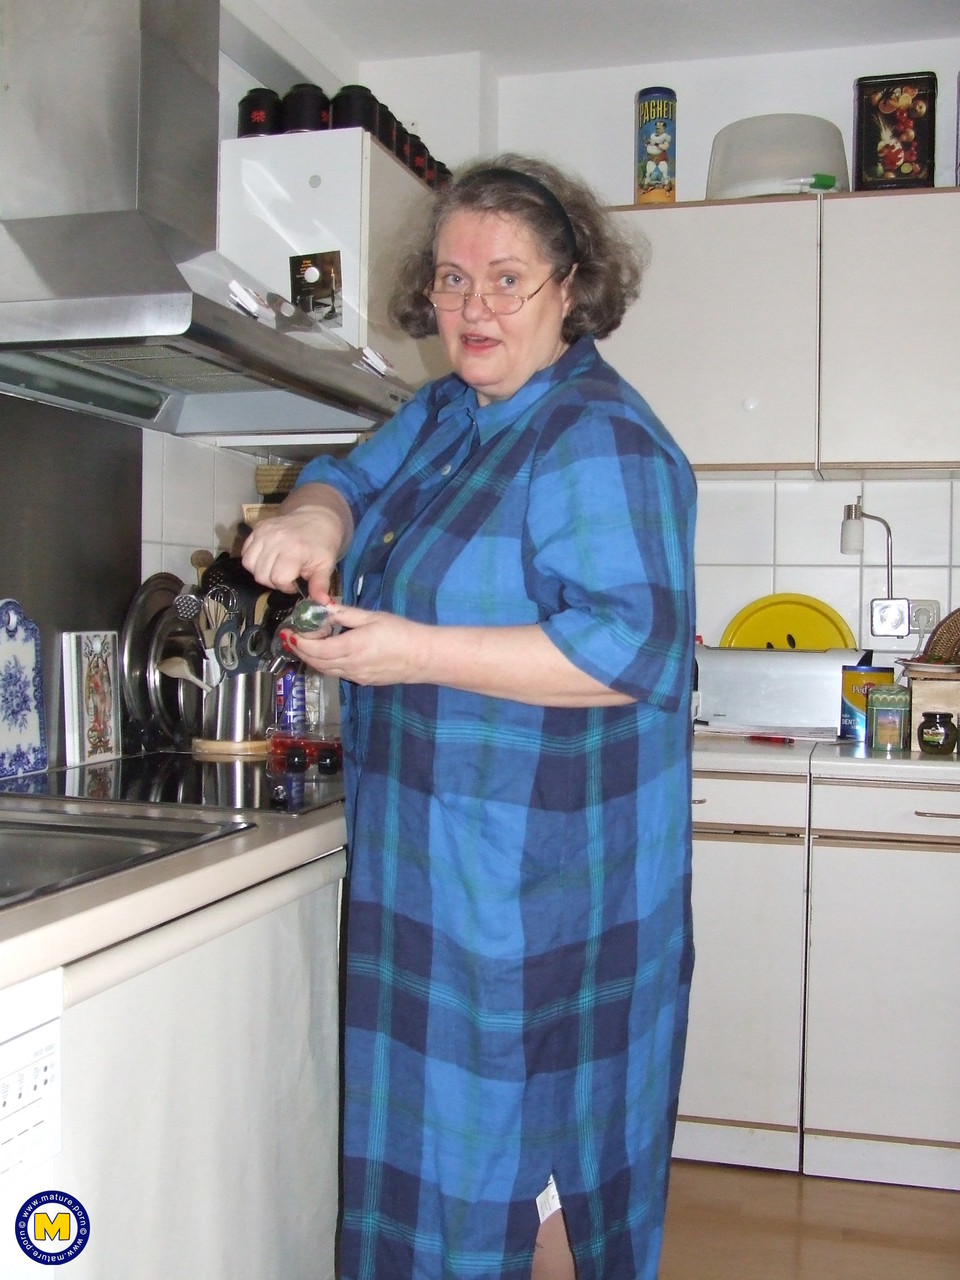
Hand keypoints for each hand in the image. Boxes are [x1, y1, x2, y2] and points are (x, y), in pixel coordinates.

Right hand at [241, 506, 341, 597]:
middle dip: (273, 582)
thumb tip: (324, 603)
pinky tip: (267, 559)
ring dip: (261, 572)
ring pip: (249, 564)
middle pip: (261, 575)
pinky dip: (253, 560)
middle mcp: (276, 539)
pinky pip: (245, 552)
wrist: (317, 517)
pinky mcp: (256, 528)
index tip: (295, 583)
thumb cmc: (322, 544)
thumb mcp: (325, 566)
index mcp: (294, 550)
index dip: (286, 586)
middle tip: (286, 576)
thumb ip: (320, 585)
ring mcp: (263, 532)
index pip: (278, 579)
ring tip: (275, 568)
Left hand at [281, 604, 427, 686]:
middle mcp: (350, 666)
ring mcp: (356, 676)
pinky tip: (327, 653)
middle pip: (316, 662)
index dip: (299, 642)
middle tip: (292, 637)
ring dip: (312, 659)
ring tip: (305, 645)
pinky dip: (325, 664)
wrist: (423, 657)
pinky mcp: (362, 681)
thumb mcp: (372, 616)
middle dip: (301, 651)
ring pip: (325, 670)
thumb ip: (345, 613)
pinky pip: (337, 674)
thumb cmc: (401, 632)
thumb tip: (323, 607)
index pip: (316, 649)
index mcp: (351, 647)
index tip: (289, 632)